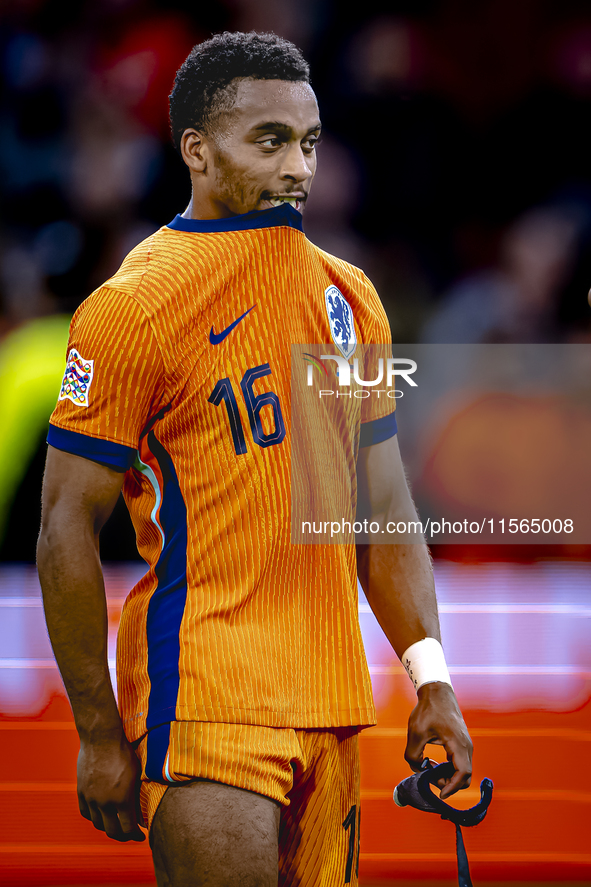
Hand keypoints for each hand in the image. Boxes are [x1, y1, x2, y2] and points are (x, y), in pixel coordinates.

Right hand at [77, 735, 145, 841]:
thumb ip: (135, 793)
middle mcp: (105, 803)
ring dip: (107, 827)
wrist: (101, 738)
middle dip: (123, 836)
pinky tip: (100, 814)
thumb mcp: (136, 773)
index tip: (141, 835)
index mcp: (122, 799)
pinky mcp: (81, 792)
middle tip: (129, 834)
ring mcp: (90, 798)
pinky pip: (85, 813)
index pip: (128, 828)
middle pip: (112, 831)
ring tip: (115, 824)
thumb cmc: (123, 752)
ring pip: (98, 824)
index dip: (136, 836)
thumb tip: (140, 807)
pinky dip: (93, 817)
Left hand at [404, 682, 472, 798]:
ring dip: (448, 776)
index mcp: (458, 744)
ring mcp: (466, 744)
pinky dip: (449, 769)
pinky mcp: (462, 743)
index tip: (439, 794)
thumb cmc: (428, 710)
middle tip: (430, 778)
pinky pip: (460, 763)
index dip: (452, 787)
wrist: (437, 692)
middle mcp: (467, 746)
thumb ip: (413, 755)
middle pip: (465, 776)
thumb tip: (418, 769)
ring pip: (463, 770)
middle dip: (449, 783)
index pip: (462, 774)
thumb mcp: (416, 733)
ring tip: (430, 770)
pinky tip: (435, 764)